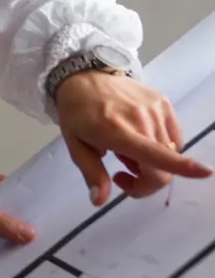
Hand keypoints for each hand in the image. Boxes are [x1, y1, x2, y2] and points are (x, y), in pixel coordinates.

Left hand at [55, 71, 211, 205]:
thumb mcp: (75, 145)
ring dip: (152, 162)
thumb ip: (92, 173)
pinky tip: (141, 137)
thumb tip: (99, 201)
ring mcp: (155, 108)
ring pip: (170, 152)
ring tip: (127, 149)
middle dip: (146, 179)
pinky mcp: (163, 102)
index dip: (182, 167)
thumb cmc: (76, 112)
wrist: (83, 76)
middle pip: (163, 166)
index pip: (155, 153)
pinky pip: (174, 136)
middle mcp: (141, 119)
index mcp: (117, 131)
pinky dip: (162, 145)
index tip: (205, 173)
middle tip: (122, 173)